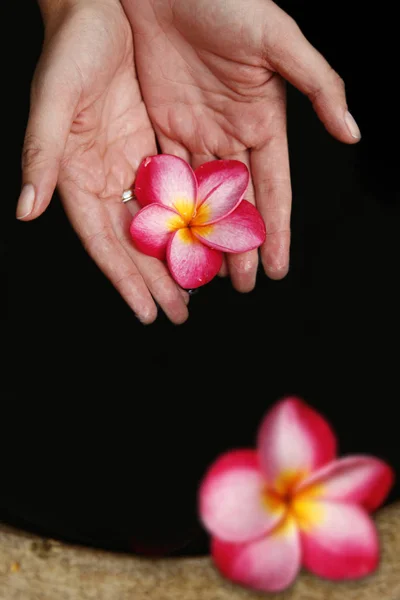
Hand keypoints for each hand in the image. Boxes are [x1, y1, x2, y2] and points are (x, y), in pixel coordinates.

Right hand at [16, 0, 188, 323]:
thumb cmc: (69, 49)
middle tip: (180, 312)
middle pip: (133, 243)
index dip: (124, 279)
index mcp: (76, 177)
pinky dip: (189, 216)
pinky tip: (207, 236)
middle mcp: (104, 179)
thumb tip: (24, 207)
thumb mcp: (52, 99)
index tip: (147, 312)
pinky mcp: (153, 147)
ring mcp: (130, 165)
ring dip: (176, 255)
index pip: (103, 241)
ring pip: (157, 223)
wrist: (98, 9)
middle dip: (155, 280)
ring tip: (198, 288)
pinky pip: (175, 191)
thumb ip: (40, 154)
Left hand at [123, 0, 360, 290]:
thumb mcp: (280, 41)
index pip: (274, 189)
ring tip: (203, 271)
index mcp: (265, 123)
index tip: (278, 270)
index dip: (277, 230)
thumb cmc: (228, 1)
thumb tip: (352, 134)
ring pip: (201, 197)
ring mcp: (197, 133)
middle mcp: (232, 135)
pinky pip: (167, 173)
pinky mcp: (163, 125)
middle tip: (239, 285)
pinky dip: (169, 204)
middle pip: (237, 203)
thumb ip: (319, 86)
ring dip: (203, 234)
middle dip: (239, 245)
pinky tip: (169, 232)